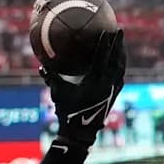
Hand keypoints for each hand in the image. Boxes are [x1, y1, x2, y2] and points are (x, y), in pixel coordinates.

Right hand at [40, 29, 126, 163]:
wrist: (81, 133)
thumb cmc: (68, 112)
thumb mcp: (58, 93)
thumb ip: (51, 77)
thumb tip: (41, 64)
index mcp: (95, 80)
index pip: (102, 57)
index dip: (105, 43)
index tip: (106, 30)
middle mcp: (107, 83)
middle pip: (116, 59)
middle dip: (118, 44)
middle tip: (119, 29)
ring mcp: (113, 89)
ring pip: (121, 67)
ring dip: (121, 54)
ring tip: (121, 43)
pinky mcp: (114, 95)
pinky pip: (120, 77)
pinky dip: (120, 67)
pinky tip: (119, 63)